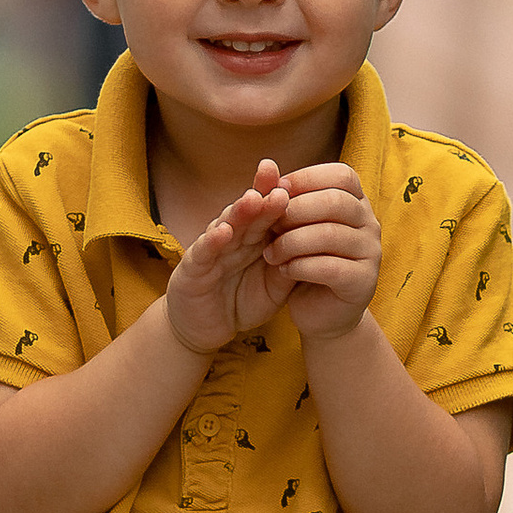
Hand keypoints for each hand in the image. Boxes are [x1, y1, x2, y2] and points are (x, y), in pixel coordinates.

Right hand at [166, 165, 298, 351]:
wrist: (207, 329)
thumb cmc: (242, 301)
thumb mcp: (275, 287)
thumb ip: (292, 266)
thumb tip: (320, 245)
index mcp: (255, 238)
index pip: (269, 212)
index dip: (280, 195)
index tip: (302, 182)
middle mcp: (234, 237)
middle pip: (250, 213)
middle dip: (264, 196)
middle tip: (280, 185)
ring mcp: (212, 250)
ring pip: (226, 226)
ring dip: (239, 212)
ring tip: (254, 199)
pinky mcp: (192, 268)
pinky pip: (203, 252)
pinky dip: (211, 241)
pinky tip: (223, 232)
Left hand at [265, 160, 379, 341]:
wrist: (321, 312)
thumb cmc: (306, 260)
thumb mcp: (293, 227)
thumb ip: (283, 199)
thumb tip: (265, 168)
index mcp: (357, 202)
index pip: (341, 175)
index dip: (305, 178)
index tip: (275, 191)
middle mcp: (370, 223)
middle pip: (335, 201)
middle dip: (294, 210)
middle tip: (269, 226)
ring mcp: (371, 253)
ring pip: (330, 234)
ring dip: (291, 242)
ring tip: (270, 253)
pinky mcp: (363, 282)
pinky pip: (331, 268)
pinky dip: (300, 266)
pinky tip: (284, 270)